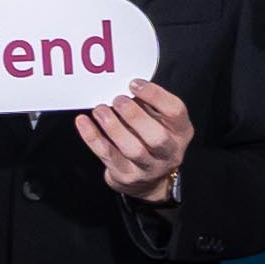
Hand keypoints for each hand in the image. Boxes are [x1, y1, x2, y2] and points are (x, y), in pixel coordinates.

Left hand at [78, 78, 197, 203]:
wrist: (147, 179)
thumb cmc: (151, 138)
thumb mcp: (159, 120)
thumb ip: (148, 104)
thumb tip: (125, 84)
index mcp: (181, 132)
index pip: (175, 112)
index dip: (155, 95)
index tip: (134, 83)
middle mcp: (169, 152)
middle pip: (157, 137)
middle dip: (135, 116)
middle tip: (117, 100)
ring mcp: (148, 167)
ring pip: (133, 149)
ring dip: (114, 127)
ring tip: (100, 110)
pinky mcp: (126, 176)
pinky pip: (107, 156)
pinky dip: (93, 138)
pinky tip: (83, 122)